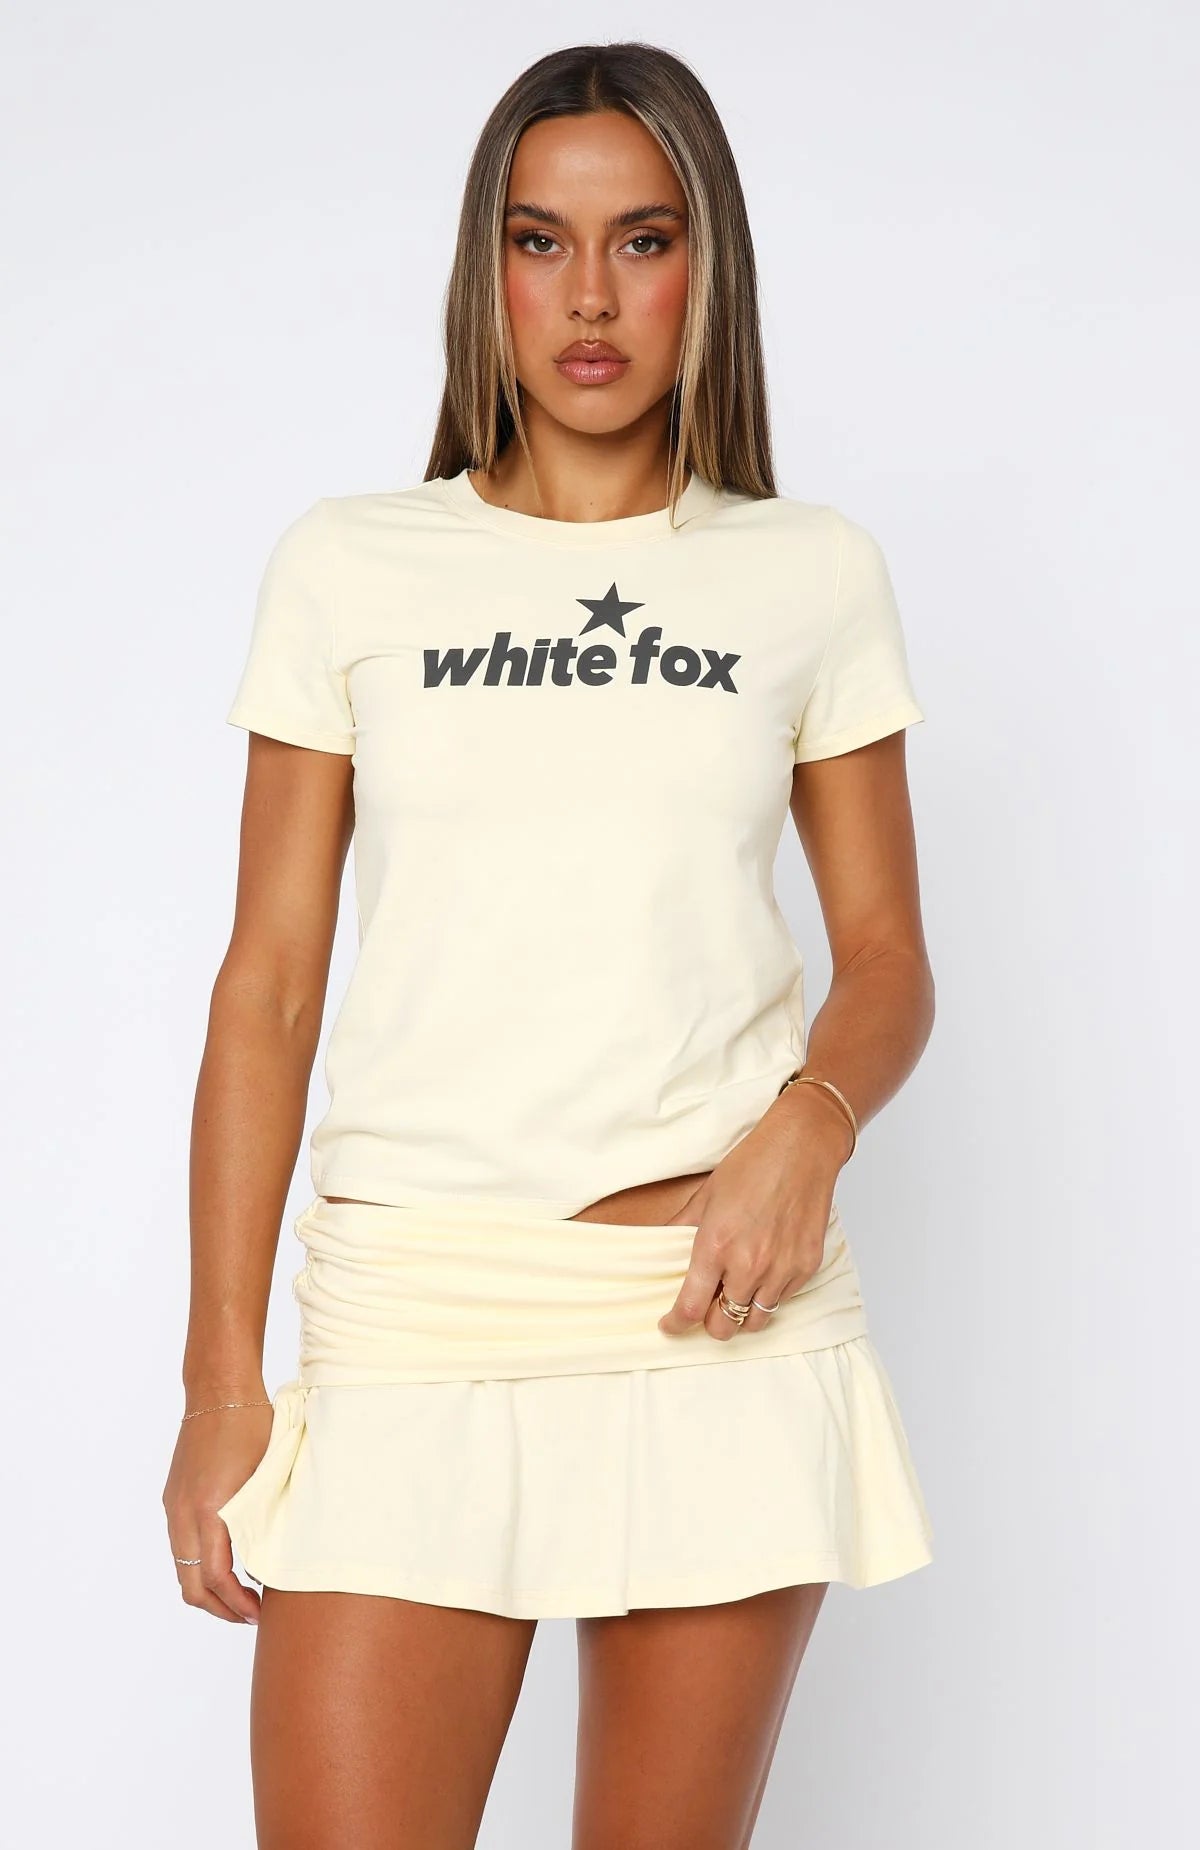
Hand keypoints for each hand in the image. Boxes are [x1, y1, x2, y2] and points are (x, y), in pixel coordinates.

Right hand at [161, 1391, 273, 1622]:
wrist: (219, 1390)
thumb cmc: (253, 1426)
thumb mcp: (268, 1475)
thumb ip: (266, 1521)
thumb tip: (274, 1563)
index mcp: (210, 1508)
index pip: (216, 1577)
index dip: (237, 1604)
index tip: (259, 1614)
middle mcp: (183, 1512)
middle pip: (190, 1584)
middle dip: (219, 1608)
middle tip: (250, 1615)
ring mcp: (173, 1506)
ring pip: (182, 1568)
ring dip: (208, 1589)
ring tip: (241, 1595)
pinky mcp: (173, 1498)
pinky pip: (181, 1546)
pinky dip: (200, 1564)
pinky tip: (227, 1562)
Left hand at [656, 1089, 849, 1341]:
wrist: (801, 1149)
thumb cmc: (753, 1165)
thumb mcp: (705, 1196)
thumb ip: (680, 1229)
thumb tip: (659, 1247)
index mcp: (715, 1246)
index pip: (690, 1307)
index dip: (676, 1324)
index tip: (670, 1324)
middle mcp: (748, 1264)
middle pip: (723, 1326)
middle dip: (710, 1323)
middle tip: (707, 1306)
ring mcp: (781, 1269)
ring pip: (755, 1322)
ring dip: (740, 1314)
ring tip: (735, 1294)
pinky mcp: (806, 1267)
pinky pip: (782, 1301)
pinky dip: (768, 1296)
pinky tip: (763, 1274)